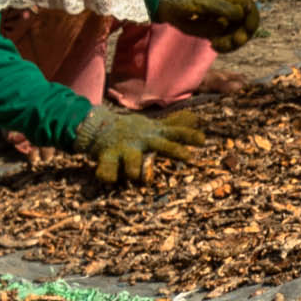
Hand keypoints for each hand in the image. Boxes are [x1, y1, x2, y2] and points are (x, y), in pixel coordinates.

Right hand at [75, 105, 203, 187]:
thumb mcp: (153, 128)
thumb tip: (195, 119)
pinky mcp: (107, 158)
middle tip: (187, 157)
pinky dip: (107, 175)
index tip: (202, 140)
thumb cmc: (132, 131)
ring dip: (135, 169)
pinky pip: (106, 170)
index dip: (188, 136)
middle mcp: (142, 142)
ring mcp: (124, 150)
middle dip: (173, 149)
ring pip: (132, 161)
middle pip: (160, 145)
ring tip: (136, 176)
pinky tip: (109, 180)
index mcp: (153, 136)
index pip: (174, 133)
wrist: (98, 127)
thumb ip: (174, 126)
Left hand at [152, 0, 262, 45]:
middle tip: (234, 42)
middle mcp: (230, 11)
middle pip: (246, 26)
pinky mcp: (216, 34)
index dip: (253, 19)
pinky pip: (226, 44)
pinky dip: (223, 47)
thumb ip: (223, 7)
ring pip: (237, 37)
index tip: (247, 29)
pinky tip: (213, 45)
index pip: (250, 7)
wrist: (167, 5)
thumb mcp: (203, 1)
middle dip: (242, 35)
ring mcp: (224, 23)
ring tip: (216, 44)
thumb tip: (241, 15)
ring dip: (231, 44)